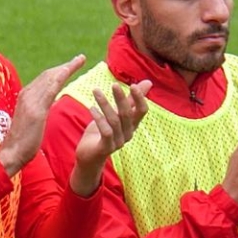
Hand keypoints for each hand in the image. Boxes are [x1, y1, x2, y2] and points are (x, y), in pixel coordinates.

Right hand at [0, 55, 86, 174]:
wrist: (11, 154)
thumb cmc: (21, 143)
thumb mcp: (30, 123)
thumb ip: (37, 112)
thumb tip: (43, 108)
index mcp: (25, 97)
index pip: (44, 80)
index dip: (58, 71)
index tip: (70, 66)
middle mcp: (26, 95)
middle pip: (48, 75)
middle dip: (65, 65)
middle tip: (80, 58)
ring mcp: (30, 101)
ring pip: (50, 78)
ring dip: (66, 67)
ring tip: (80, 60)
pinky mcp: (36, 110)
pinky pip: (50, 89)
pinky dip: (60, 77)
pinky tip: (69, 70)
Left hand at [69, 81, 151, 195]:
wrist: (89, 155)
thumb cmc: (103, 132)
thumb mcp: (116, 113)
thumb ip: (130, 100)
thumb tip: (147, 82)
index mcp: (132, 125)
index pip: (142, 111)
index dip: (140, 99)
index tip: (133, 85)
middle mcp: (128, 133)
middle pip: (127, 114)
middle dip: (121, 98)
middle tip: (114, 85)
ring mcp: (118, 142)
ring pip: (114, 121)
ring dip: (105, 104)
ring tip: (96, 91)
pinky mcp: (106, 148)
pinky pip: (106, 132)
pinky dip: (99, 118)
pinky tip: (92, 108)